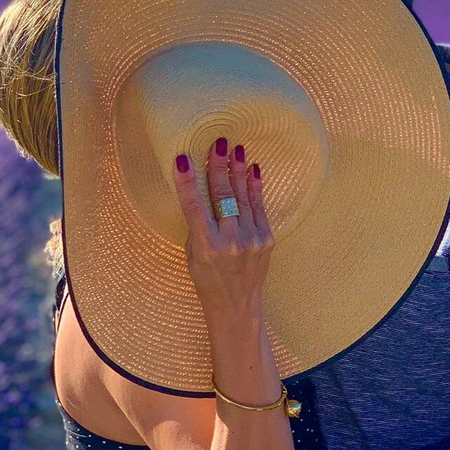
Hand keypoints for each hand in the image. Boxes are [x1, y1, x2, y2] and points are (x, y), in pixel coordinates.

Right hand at [173, 137, 273, 324]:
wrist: (237, 306)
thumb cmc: (207, 280)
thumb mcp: (192, 255)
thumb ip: (197, 225)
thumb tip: (201, 190)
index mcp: (206, 247)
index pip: (194, 207)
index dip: (187, 182)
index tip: (183, 159)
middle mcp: (230, 242)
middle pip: (223, 195)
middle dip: (218, 166)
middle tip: (218, 142)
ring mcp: (251, 239)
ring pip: (243, 196)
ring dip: (238, 170)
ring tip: (236, 148)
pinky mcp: (266, 238)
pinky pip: (259, 206)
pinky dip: (255, 186)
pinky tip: (252, 168)